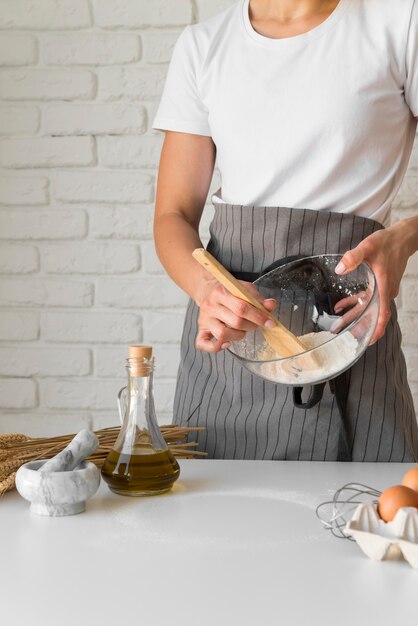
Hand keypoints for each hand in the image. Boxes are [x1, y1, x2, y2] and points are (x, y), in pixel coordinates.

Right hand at [195, 280, 276, 352]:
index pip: (242, 307)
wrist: (209, 291)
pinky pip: (203, 344)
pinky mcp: (201, 330)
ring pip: (222, 334)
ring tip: (242, 330)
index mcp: (221, 292)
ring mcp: (204, 319)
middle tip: (255, 324)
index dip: (259, 317)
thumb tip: (271, 305)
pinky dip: (216, 347)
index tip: (270, 323)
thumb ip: (258, 299)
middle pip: (235, 322)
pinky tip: (227, 343)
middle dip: (251, 326)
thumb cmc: (230, 292)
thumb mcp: (245, 290)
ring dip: (238, 336)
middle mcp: (210, 306)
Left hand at [335, 221, 415, 343]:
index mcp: (384, 286)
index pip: (383, 313)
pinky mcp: (380, 285)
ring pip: (368, 307)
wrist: (402, 238)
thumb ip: (354, 257)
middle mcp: (385, 291)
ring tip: (338, 323)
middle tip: (341, 333)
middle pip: (372, 313)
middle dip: (358, 325)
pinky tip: (340, 305)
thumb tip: (340, 269)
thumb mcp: (368, 246)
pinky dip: (355, 303)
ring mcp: (383, 289)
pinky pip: (367, 299)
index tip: (370, 340)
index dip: (377, 328)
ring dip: (354, 315)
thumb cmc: (387, 242)